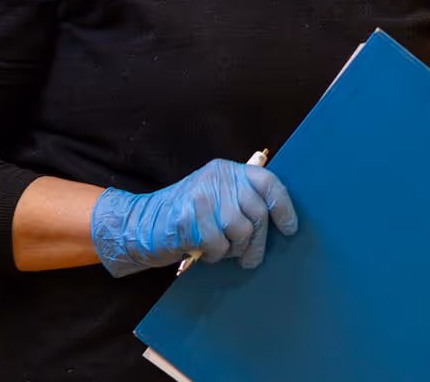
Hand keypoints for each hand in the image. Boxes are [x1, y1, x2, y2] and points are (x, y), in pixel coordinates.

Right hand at [89, 158, 297, 277]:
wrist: (139, 224)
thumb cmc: (187, 216)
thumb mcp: (216, 198)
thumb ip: (242, 202)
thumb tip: (279, 223)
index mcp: (227, 170)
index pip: (267, 182)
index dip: (283, 206)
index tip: (290, 229)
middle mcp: (216, 178)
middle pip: (256, 213)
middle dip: (257, 241)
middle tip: (250, 257)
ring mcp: (200, 197)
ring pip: (239, 231)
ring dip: (232, 249)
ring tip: (219, 249)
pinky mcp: (185, 219)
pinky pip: (216, 245)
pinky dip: (213, 255)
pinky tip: (202, 250)